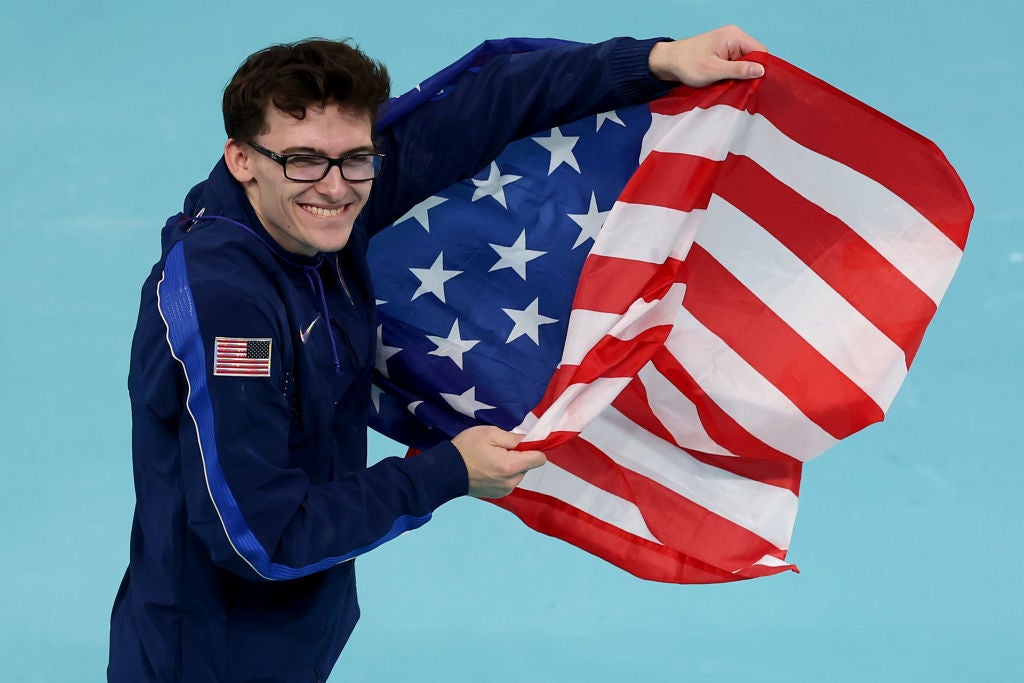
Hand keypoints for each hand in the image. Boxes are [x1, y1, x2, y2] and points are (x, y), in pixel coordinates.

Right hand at [451, 426, 545, 498]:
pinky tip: (487, 469)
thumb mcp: (490, 433)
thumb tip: (530, 440)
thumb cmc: (467, 449)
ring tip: (490, 459)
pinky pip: (509, 481)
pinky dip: (503, 474)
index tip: (520, 443)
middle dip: (518, 456)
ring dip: (510, 466)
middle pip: (527, 466)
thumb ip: (513, 438)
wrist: (445, 471)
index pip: (539, 459)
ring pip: (518, 474)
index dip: (534, 448)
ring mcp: (504, 491)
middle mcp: (512, 482)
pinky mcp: (497, 495)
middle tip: (498, 449)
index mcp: (511, 467)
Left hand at [648, 25, 767, 87]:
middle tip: (739, 87)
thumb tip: (762, 71)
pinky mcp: (722, 54)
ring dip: (739, 76)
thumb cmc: (687, 64)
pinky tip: (724, 82)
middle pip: (754, 57)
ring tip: (728, 84)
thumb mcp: (714, 70)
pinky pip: (735, 65)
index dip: (761, 68)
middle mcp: (734, 38)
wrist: (667, 62)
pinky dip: (731, 75)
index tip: (754, 84)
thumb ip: (739, 70)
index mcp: (734, 36)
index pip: (760, 51)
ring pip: (745, 63)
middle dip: (749, 73)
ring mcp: (728, 46)